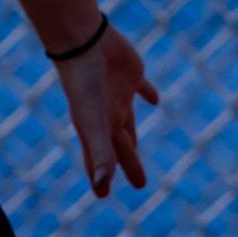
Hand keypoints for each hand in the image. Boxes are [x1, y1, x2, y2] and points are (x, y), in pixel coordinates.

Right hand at [55, 22, 159, 198]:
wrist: (84, 42)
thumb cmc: (85, 84)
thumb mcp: (93, 122)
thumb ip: (99, 153)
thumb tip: (101, 186)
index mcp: (98, 129)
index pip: (100, 161)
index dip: (101, 178)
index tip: (102, 195)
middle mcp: (107, 115)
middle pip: (121, 146)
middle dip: (128, 165)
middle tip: (139, 184)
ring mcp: (119, 95)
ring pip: (128, 121)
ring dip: (132, 136)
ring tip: (134, 147)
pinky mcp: (131, 74)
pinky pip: (142, 88)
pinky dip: (148, 94)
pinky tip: (154, 99)